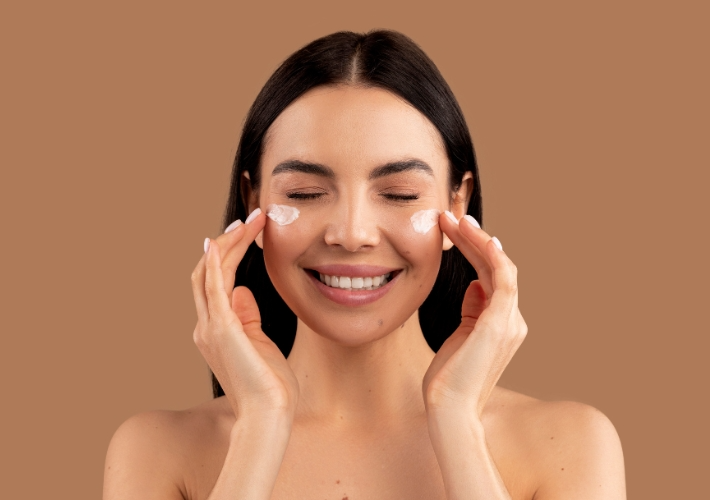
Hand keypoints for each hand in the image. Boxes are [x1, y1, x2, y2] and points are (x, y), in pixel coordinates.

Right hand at [191, 211, 298, 420]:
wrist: (269, 413)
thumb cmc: (270, 384)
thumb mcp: (260, 344)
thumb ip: (248, 318)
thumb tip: (244, 291)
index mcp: (215, 330)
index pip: (214, 283)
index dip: (225, 254)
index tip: (246, 232)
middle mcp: (206, 327)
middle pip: (206, 272)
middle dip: (226, 242)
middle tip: (250, 218)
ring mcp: (210, 328)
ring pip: (208, 273)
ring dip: (227, 243)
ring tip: (250, 222)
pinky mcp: (222, 329)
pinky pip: (213, 287)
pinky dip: (215, 262)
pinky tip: (224, 242)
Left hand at [422, 213, 526, 417]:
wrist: (449, 408)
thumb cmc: (449, 377)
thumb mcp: (460, 336)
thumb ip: (472, 310)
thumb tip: (475, 285)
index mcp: (503, 323)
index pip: (492, 276)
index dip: (475, 250)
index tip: (454, 230)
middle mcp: (513, 320)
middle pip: (497, 268)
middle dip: (474, 239)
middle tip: (452, 217)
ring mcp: (510, 322)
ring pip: (500, 267)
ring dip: (478, 240)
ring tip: (455, 221)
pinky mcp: (500, 324)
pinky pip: (503, 279)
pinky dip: (492, 255)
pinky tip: (476, 237)